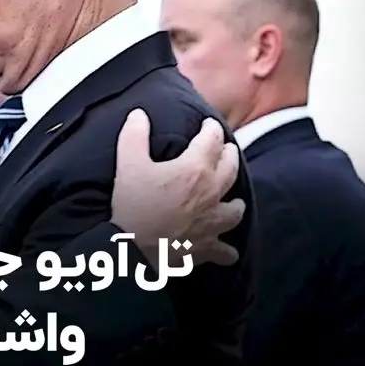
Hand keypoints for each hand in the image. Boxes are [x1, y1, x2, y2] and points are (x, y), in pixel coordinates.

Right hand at [110, 109, 242, 265]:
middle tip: (226, 150)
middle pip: (230, 168)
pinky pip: (225, 251)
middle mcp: (211, 193)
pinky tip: (227, 251)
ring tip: (235, 199)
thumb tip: (139, 114)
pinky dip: (227, 250)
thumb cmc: (133, 205)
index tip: (209, 124)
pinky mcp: (208, 247)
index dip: (211, 129)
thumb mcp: (128, 164)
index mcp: (195, 169)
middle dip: (229, 155)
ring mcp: (213, 222)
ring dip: (236, 201)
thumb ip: (135, 135)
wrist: (135, 249)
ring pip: (236, 209)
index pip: (212, 140)